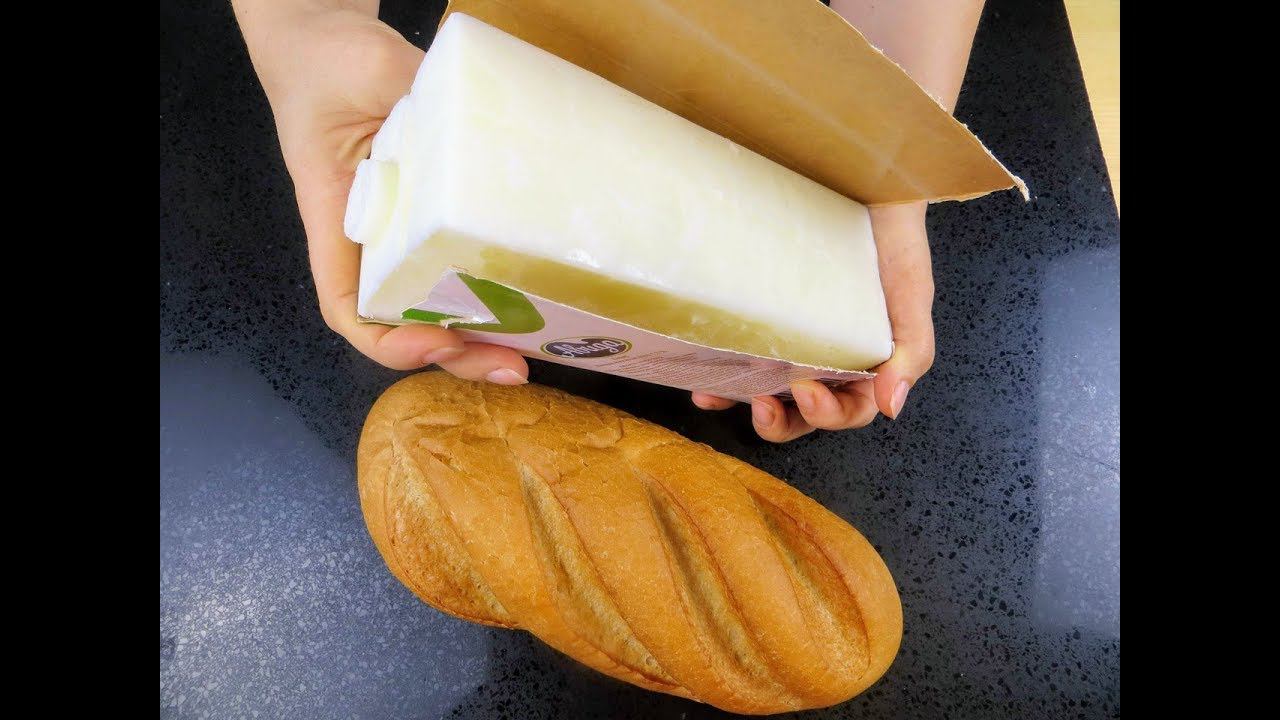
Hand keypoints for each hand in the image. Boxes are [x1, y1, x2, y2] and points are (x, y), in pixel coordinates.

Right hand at [234, 0, 527, 382]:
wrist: (331, 43)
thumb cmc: (328, 63)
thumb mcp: (363, 71)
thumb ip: (407, 90)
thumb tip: (463, 111)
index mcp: (335, 220)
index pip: (347, 306)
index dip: (388, 342)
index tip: (437, 342)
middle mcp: (372, 238)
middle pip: (404, 323)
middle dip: (455, 355)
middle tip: (508, 366)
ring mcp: (411, 230)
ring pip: (439, 302)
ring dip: (481, 335)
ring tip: (527, 352)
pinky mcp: (446, 212)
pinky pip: (469, 258)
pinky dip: (498, 285)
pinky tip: (536, 294)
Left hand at [692, 202, 934, 441]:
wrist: (862, 180)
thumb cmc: (893, 236)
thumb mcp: (911, 292)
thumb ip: (911, 350)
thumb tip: (891, 407)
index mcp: (869, 361)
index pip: (850, 410)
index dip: (829, 414)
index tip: (806, 391)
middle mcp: (829, 356)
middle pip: (803, 411)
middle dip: (781, 422)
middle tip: (762, 407)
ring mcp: (794, 337)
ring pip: (767, 387)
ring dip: (742, 401)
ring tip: (718, 396)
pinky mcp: (764, 313)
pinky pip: (740, 350)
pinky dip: (722, 368)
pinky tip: (702, 373)